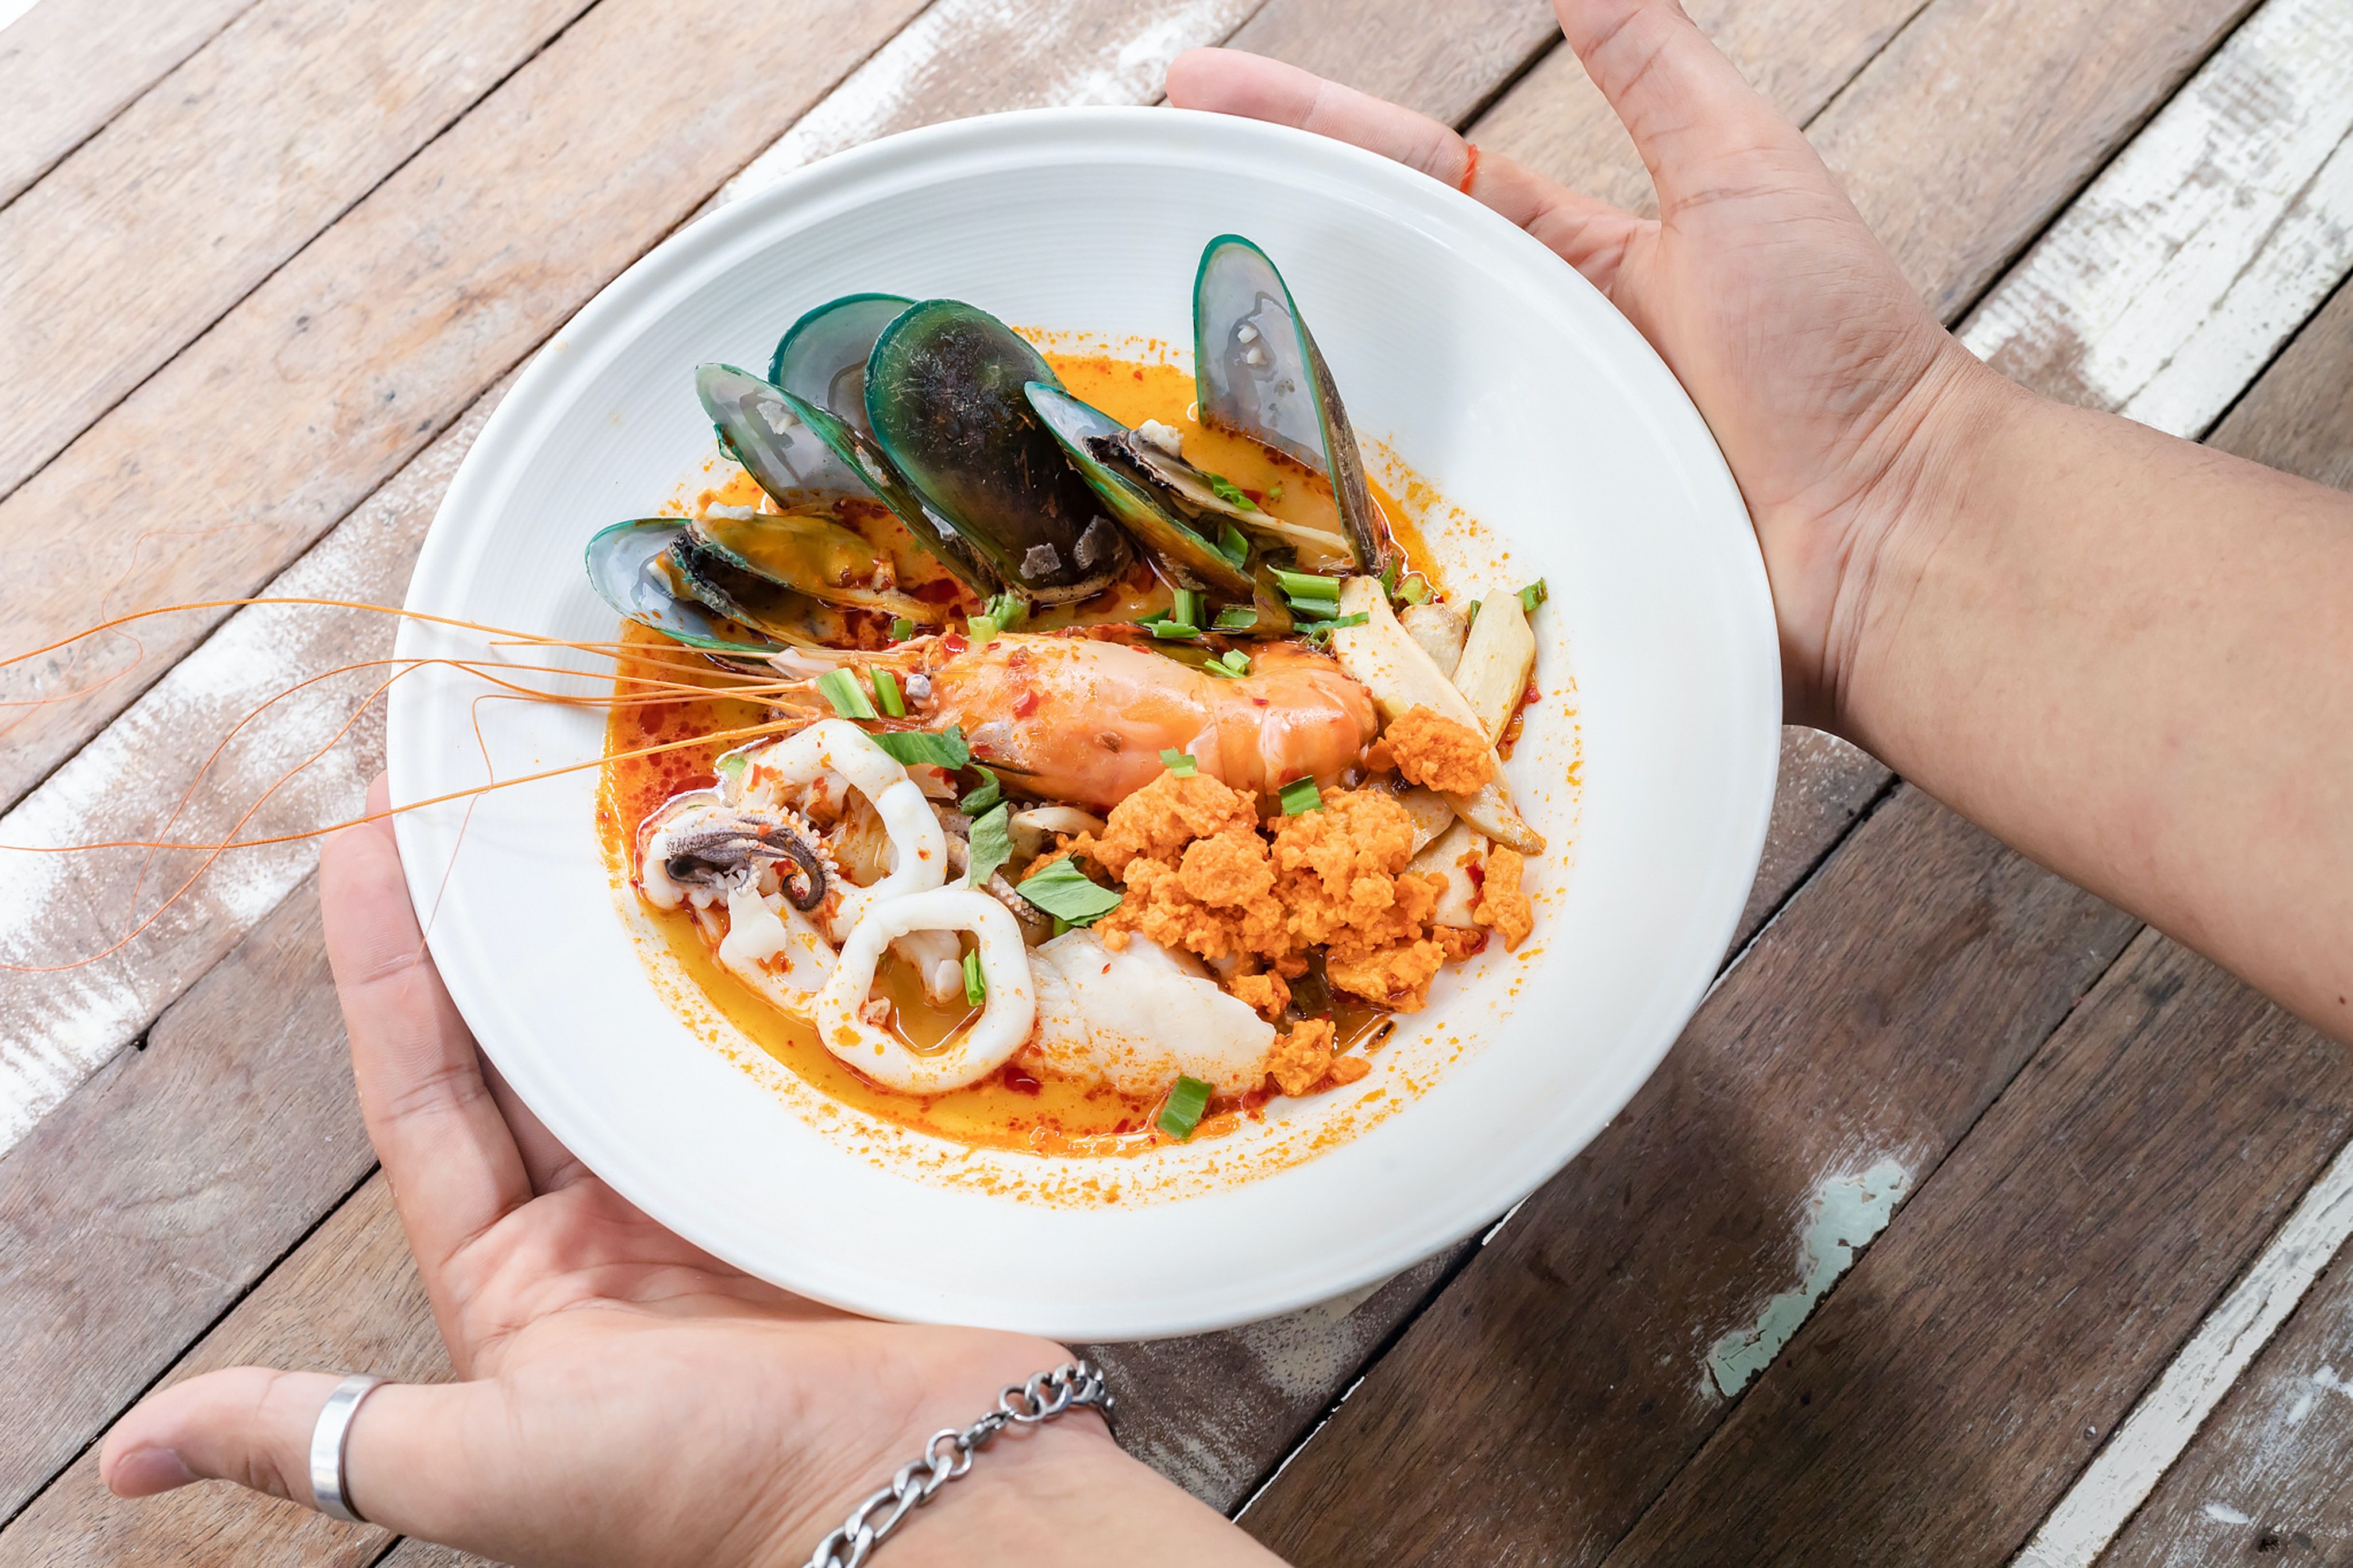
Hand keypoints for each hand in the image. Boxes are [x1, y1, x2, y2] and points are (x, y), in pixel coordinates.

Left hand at [97, 775, 1160, 1566]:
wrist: (911, 1497)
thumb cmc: (695, 1492)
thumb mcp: (482, 1466)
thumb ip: (321, 1434)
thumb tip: (132, 1456)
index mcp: (524, 1273)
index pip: (425, 1089)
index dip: (390, 968)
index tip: (365, 841)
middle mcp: (615, 1212)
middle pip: (537, 1036)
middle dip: (503, 923)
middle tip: (485, 791)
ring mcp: (724, 1171)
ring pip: (653, 1021)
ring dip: (627, 927)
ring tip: (602, 807)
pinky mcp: (819, 1146)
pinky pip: (771, 1030)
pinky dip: (758, 960)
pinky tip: (749, 879)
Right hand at [1168, 2, 2005, 728]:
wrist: (1891, 536)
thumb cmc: (1841, 355)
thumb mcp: (1739, 174)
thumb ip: (1657, 65)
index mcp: (1574, 260)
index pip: (1412, 171)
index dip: (1308, 123)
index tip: (1199, 90)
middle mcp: (1528, 353)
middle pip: (1363, 284)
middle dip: (1247, 234)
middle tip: (1137, 194)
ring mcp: (1514, 453)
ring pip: (1363, 409)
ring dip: (1257, 378)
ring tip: (1140, 332)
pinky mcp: (1515, 551)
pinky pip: (1402, 525)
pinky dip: (1324, 516)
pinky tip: (1237, 501)